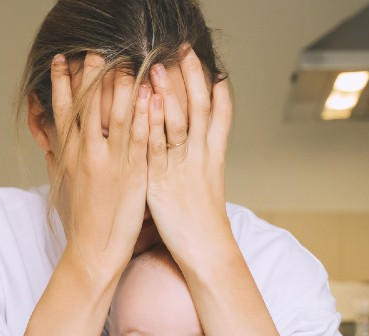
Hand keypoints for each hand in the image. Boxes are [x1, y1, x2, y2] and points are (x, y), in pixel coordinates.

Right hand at [49, 53, 151, 276]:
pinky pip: (139, 137)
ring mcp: (110, 162)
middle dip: (92, 75)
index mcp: (68, 155)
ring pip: (115, 114)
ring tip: (128, 61)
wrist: (94, 251)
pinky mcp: (132, 173)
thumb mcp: (63, 188)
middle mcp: (86, 154)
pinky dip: (144, 115)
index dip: (61, 83)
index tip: (62, 60)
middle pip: (88, 104)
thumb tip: (50, 146)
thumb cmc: (81, 222)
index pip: (62, 110)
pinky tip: (150, 95)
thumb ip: (58, 162)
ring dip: (122, 86)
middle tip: (97, 50)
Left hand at [145, 46, 233, 262]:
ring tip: (157, 67)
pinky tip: (147, 103)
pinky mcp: (162, 180)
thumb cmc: (202, 223)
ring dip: (169, 91)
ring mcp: (183, 166)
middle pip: (201, 106)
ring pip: (180, 120)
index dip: (216, 86)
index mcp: (214, 156)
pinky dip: (154, 122)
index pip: (221, 112)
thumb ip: (197, 163)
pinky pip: (157, 146)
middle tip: (183, 50)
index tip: (209, 64)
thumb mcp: (205, 186)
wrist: (206, 250)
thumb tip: (188, 148)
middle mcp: (202, 156)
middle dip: (192, 76)